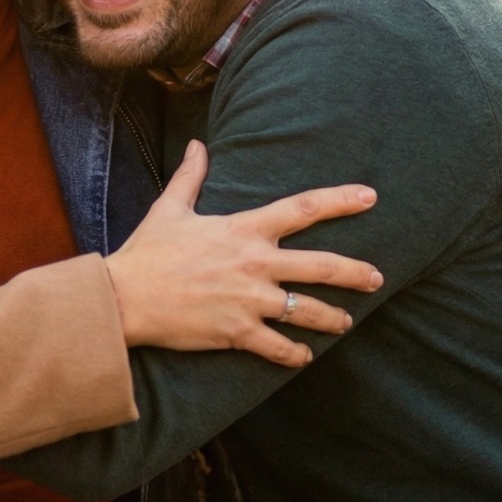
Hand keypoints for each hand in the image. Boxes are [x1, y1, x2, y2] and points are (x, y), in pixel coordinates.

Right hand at [105, 141, 381, 364]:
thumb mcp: (170, 208)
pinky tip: (303, 357)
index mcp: (243, 230)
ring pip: (308, 311)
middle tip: (377, 278)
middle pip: (322, 266)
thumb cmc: (147, 252)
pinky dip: (295, 355)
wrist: (124, 297)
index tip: (369, 197)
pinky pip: (279, 348)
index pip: (303, 209)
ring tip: (345, 322)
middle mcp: (255, 263)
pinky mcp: (238, 332)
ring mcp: (249, 300)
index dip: (340, 201)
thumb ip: (191, 176)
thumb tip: (196, 145)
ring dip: (333, 318)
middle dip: (356, 273)